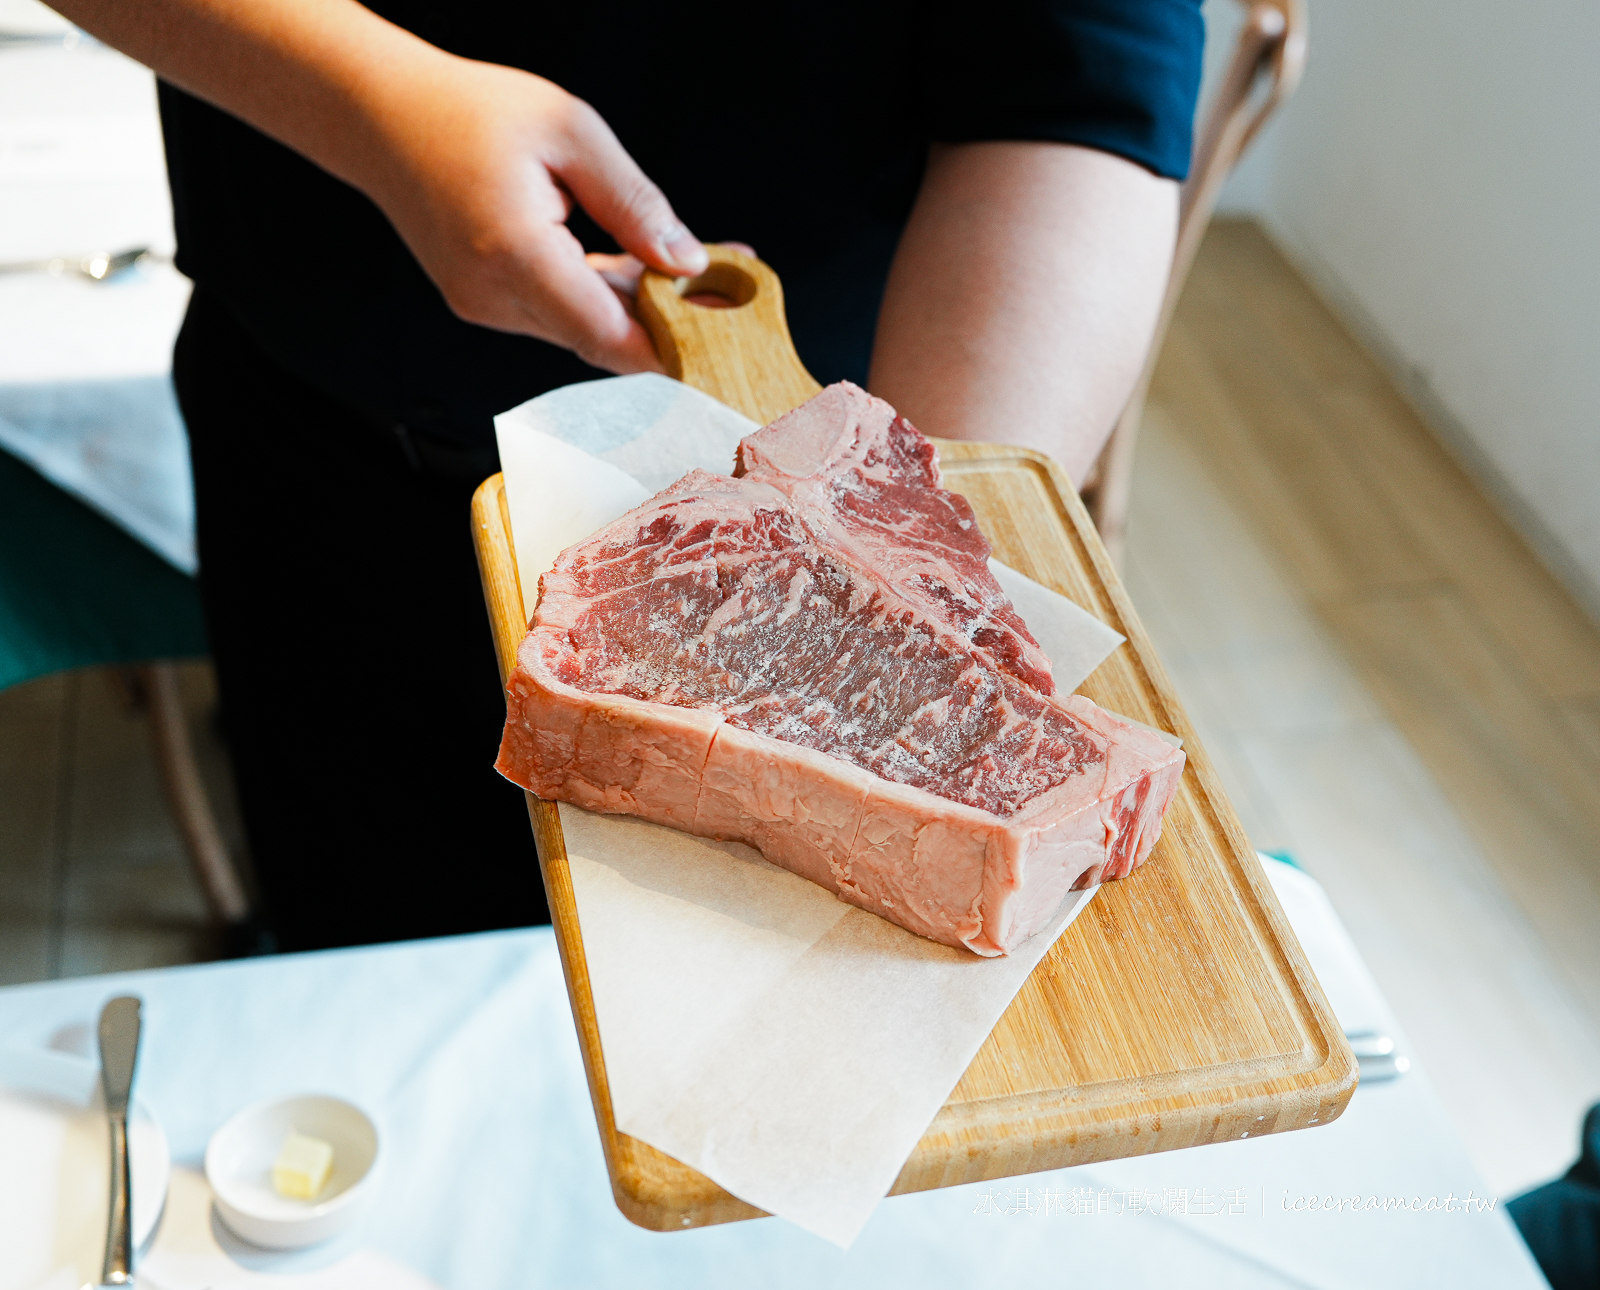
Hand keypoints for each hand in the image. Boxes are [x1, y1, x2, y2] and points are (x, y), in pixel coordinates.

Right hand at [355, 57, 709, 372]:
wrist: (380, 116)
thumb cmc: (468, 111)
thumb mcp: (571, 132)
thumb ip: (635, 203)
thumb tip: (686, 261)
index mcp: (515, 256)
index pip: (608, 335)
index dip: (670, 352)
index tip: (720, 352)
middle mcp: (494, 297)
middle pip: (603, 337)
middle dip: (667, 324)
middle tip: (729, 298)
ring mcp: (485, 306)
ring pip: (582, 327)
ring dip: (637, 307)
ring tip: (693, 272)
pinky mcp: (484, 302)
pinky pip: (558, 311)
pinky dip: (601, 295)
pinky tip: (642, 269)